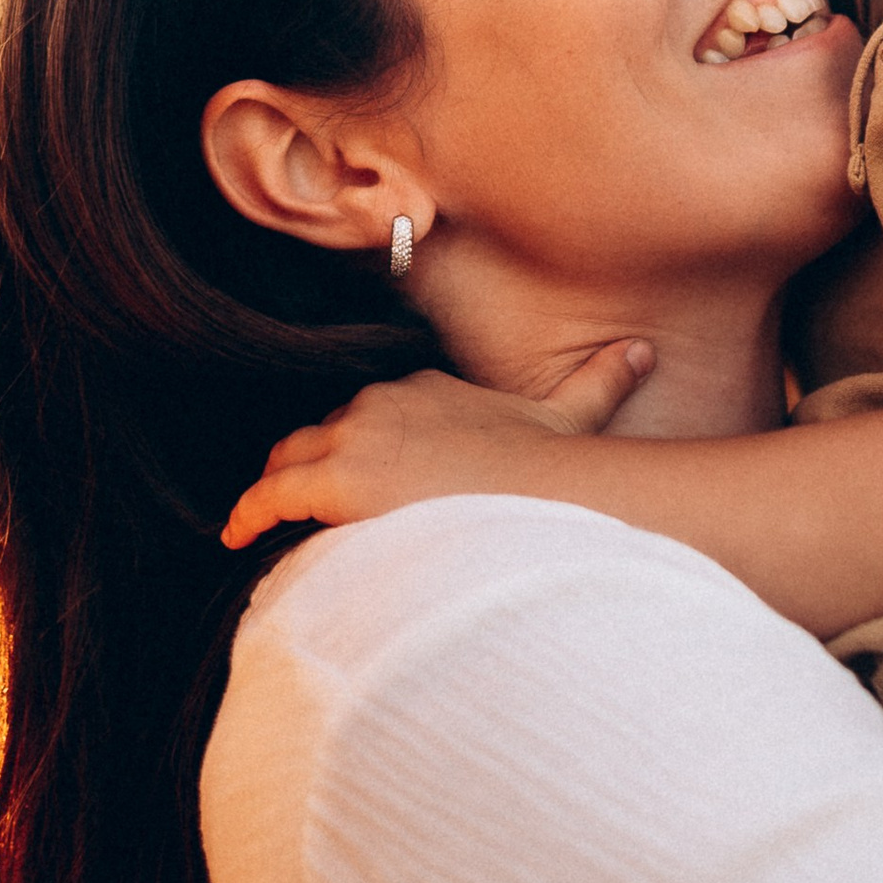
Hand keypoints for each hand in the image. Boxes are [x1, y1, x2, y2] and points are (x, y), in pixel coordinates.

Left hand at [223, 342, 654, 549]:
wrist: (534, 494)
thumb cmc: (551, 468)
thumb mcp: (573, 417)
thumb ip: (600, 380)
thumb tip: (645, 349)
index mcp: (424, 388)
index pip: (371, 412)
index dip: (355, 442)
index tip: (351, 469)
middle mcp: (382, 403)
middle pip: (322, 433)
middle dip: (308, 461)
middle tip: (294, 498)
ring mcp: (354, 438)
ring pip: (292, 460)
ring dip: (279, 486)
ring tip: (263, 518)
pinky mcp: (334, 478)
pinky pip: (272, 495)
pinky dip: (250, 513)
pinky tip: (238, 534)